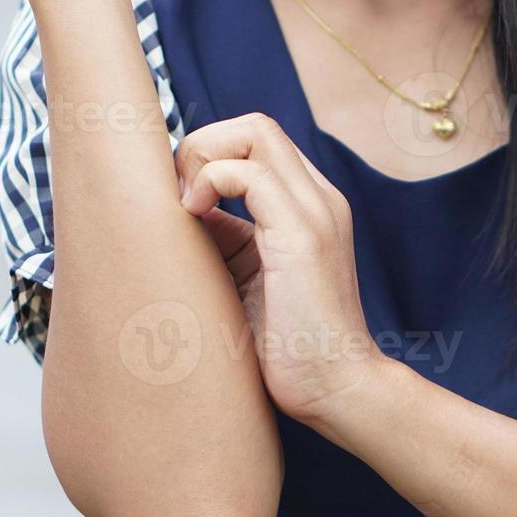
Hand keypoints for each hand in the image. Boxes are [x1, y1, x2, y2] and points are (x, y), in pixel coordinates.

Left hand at [175, 112, 385, 424]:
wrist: (338, 391)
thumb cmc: (290, 349)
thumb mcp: (249, 278)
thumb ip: (225, 238)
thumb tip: (179, 211)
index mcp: (309, 207)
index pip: (258, 142)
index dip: (211, 153)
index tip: (181, 197)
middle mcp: (319, 199)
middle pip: (254, 125)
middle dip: (203, 145)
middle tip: (178, 195)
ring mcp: (315, 212)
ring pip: (254, 132)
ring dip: (203, 157)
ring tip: (186, 206)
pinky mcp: (303, 236)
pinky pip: (250, 173)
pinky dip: (211, 181)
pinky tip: (194, 217)